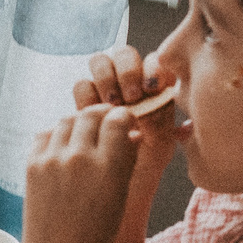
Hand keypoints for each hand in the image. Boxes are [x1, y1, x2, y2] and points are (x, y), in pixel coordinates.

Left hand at [23, 105, 141, 242]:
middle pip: (90, 114)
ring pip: (66, 120)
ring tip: (85, 135)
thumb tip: (130, 131)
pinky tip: (64, 146)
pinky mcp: (31, 165)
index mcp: (108, 166)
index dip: (124, 117)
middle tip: (106, 124)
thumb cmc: (97, 231)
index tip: (126, 124)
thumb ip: (127, 159)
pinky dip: (56, 135)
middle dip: (102, 115)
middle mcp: (78, 158)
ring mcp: (51, 160)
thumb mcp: (121, 195)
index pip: (118, 119)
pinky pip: (44, 134)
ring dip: (78, 123)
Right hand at [73, 44, 178, 186]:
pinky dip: (86, 96)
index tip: (151, 88)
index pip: (155, 60)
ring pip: (100, 62)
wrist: (116, 188)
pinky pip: (81, 85)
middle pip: (124, 53)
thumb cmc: (144, 168)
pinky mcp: (84, 103)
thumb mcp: (161, 146)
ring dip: (105, 79)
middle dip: (126, 71)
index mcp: (157, 89)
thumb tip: (157, 95)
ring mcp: (106, 90)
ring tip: (110, 105)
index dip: (152, 68)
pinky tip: (94, 116)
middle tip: (130, 96)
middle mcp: (131, 83)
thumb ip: (161, 119)